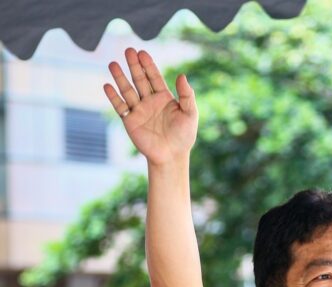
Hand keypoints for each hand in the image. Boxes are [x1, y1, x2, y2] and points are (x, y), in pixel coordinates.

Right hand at [104, 49, 197, 165]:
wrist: (171, 157)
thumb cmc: (183, 137)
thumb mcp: (190, 114)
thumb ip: (187, 95)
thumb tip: (182, 75)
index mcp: (163, 97)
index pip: (154, 77)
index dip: (148, 65)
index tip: (142, 53)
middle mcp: (149, 101)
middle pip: (140, 79)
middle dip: (134, 65)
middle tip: (128, 50)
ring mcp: (139, 110)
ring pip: (127, 90)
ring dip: (120, 77)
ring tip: (113, 64)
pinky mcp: (130, 121)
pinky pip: (120, 107)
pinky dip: (113, 97)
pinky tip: (107, 86)